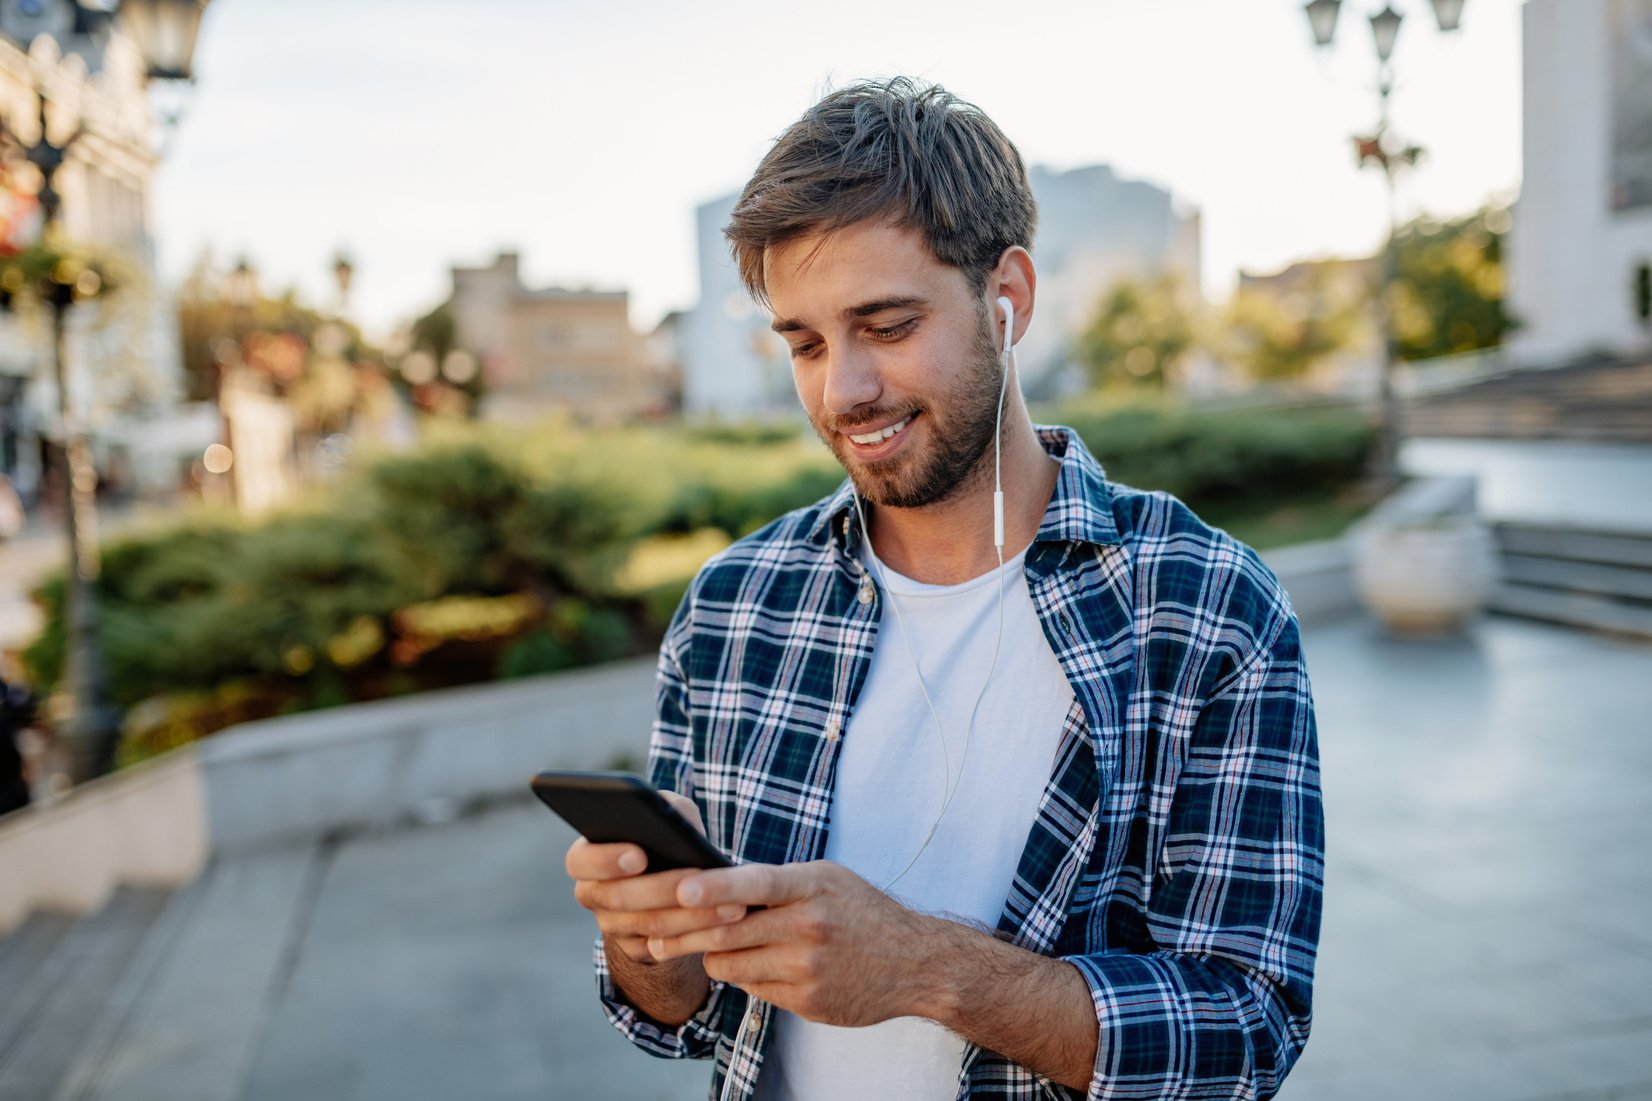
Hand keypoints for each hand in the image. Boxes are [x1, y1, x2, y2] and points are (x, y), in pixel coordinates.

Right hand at [564, 791, 747, 965]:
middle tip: (699, 876)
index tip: (639, 856)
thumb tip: (670, 812)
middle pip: (620, 898)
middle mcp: (593, 894)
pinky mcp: (638, 950)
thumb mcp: (669, 816)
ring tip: (730, 903)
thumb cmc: (668, 837)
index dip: (606, 860)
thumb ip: (667, 807)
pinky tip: (728, 925)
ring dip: (693, 915)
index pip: (581, 861)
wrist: (674, 882)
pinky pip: (666, 949)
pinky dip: (699, 936)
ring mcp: (613, 926)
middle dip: (663, 888)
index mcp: (587, 857)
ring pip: (649, 925)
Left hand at [646, 861, 940, 1027]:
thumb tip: (711, 884)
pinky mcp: (808, 1002)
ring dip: (716, 958)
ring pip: (732, 965)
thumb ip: (776, 882)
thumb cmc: (860, 911)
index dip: (715, 885)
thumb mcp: (826, 880)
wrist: (914, 963)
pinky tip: (759, 967)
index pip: (757, 881)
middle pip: (729, 932)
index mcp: (813, 886)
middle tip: (654, 935)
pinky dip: (748, 977)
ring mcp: (809, 968)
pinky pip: (754, 989)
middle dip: (686, 933)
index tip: (680, 888)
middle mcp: (810, 926)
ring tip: (712, 949)